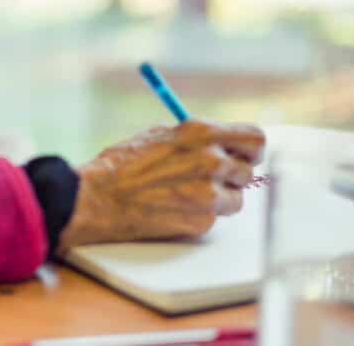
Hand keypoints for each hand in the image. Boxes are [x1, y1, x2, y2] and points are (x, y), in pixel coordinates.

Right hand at [57, 120, 264, 252]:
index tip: (244, 156)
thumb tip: (223, 145)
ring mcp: (208, 193)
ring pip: (236, 198)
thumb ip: (196, 139)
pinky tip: (175, 207)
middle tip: (211, 178)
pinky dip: (201, 214)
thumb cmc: (121, 164)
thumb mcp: (159, 135)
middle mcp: (210, 161)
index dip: (250, 150)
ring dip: (219, 197)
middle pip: (249, 170)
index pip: (255, 138)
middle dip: (233, 175)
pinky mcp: (202, 221)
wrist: (98, 198)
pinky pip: (216, 217)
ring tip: (186, 193)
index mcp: (200, 133)